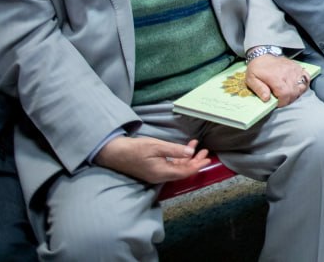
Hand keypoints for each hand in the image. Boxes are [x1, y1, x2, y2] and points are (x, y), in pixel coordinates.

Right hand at [95, 136, 211, 184]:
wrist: (115, 153)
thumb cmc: (135, 149)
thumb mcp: (156, 147)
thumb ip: (174, 150)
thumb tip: (190, 153)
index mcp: (161, 173)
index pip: (184, 172)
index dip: (197, 166)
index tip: (207, 159)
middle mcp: (159, 176)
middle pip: (182, 171)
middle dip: (195, 161)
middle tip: (205, 151)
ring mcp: (156, 173)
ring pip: (176, 168)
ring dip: (187, 158)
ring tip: (197, 148)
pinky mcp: (152, 169)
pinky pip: (170, 165)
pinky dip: (178, 158)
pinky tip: (183, 150)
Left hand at [245, 54, 308, 106]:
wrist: (262, 55)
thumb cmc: (256, 69)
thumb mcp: (251, 80)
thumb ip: (259, 89)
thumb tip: (267, 99)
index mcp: (275, 77)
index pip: (285, 93)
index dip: (283, 102)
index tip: (278, 103)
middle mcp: (286, 73)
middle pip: (294, 91)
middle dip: (289, 99)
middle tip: (282, 100)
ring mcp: (294, 69)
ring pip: (301, 86)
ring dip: (296, 93)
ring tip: (289, 94)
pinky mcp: (297, 67)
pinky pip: (306, 77)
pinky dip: (304, 84)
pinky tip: (297, 87)